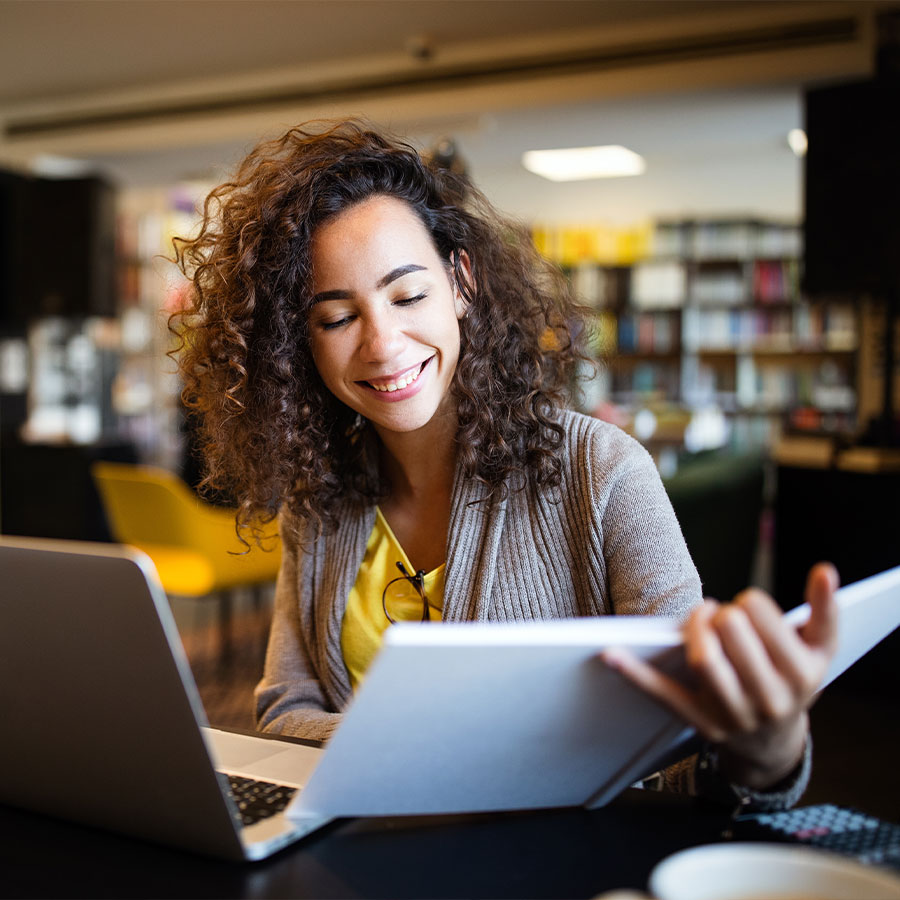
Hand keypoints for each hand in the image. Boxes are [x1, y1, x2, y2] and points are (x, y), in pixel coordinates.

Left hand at [603, 562, 838, 789]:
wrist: (775, 744)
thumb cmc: (794, 679)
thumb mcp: (820, 649)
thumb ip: (826, 609)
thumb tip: (824, 570)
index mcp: (800, 674)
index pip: (762, 619)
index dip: (750, 603)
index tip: (748, 607)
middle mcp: (769, 698)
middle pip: (732, 636)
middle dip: (723, 615)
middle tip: (724, 615)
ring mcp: (733, 713)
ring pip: (704, 661)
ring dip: (694, 630)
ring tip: (700, 619)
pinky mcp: (700, 722)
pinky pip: (665, 694)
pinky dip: (635, 674)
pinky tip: (610, 654)